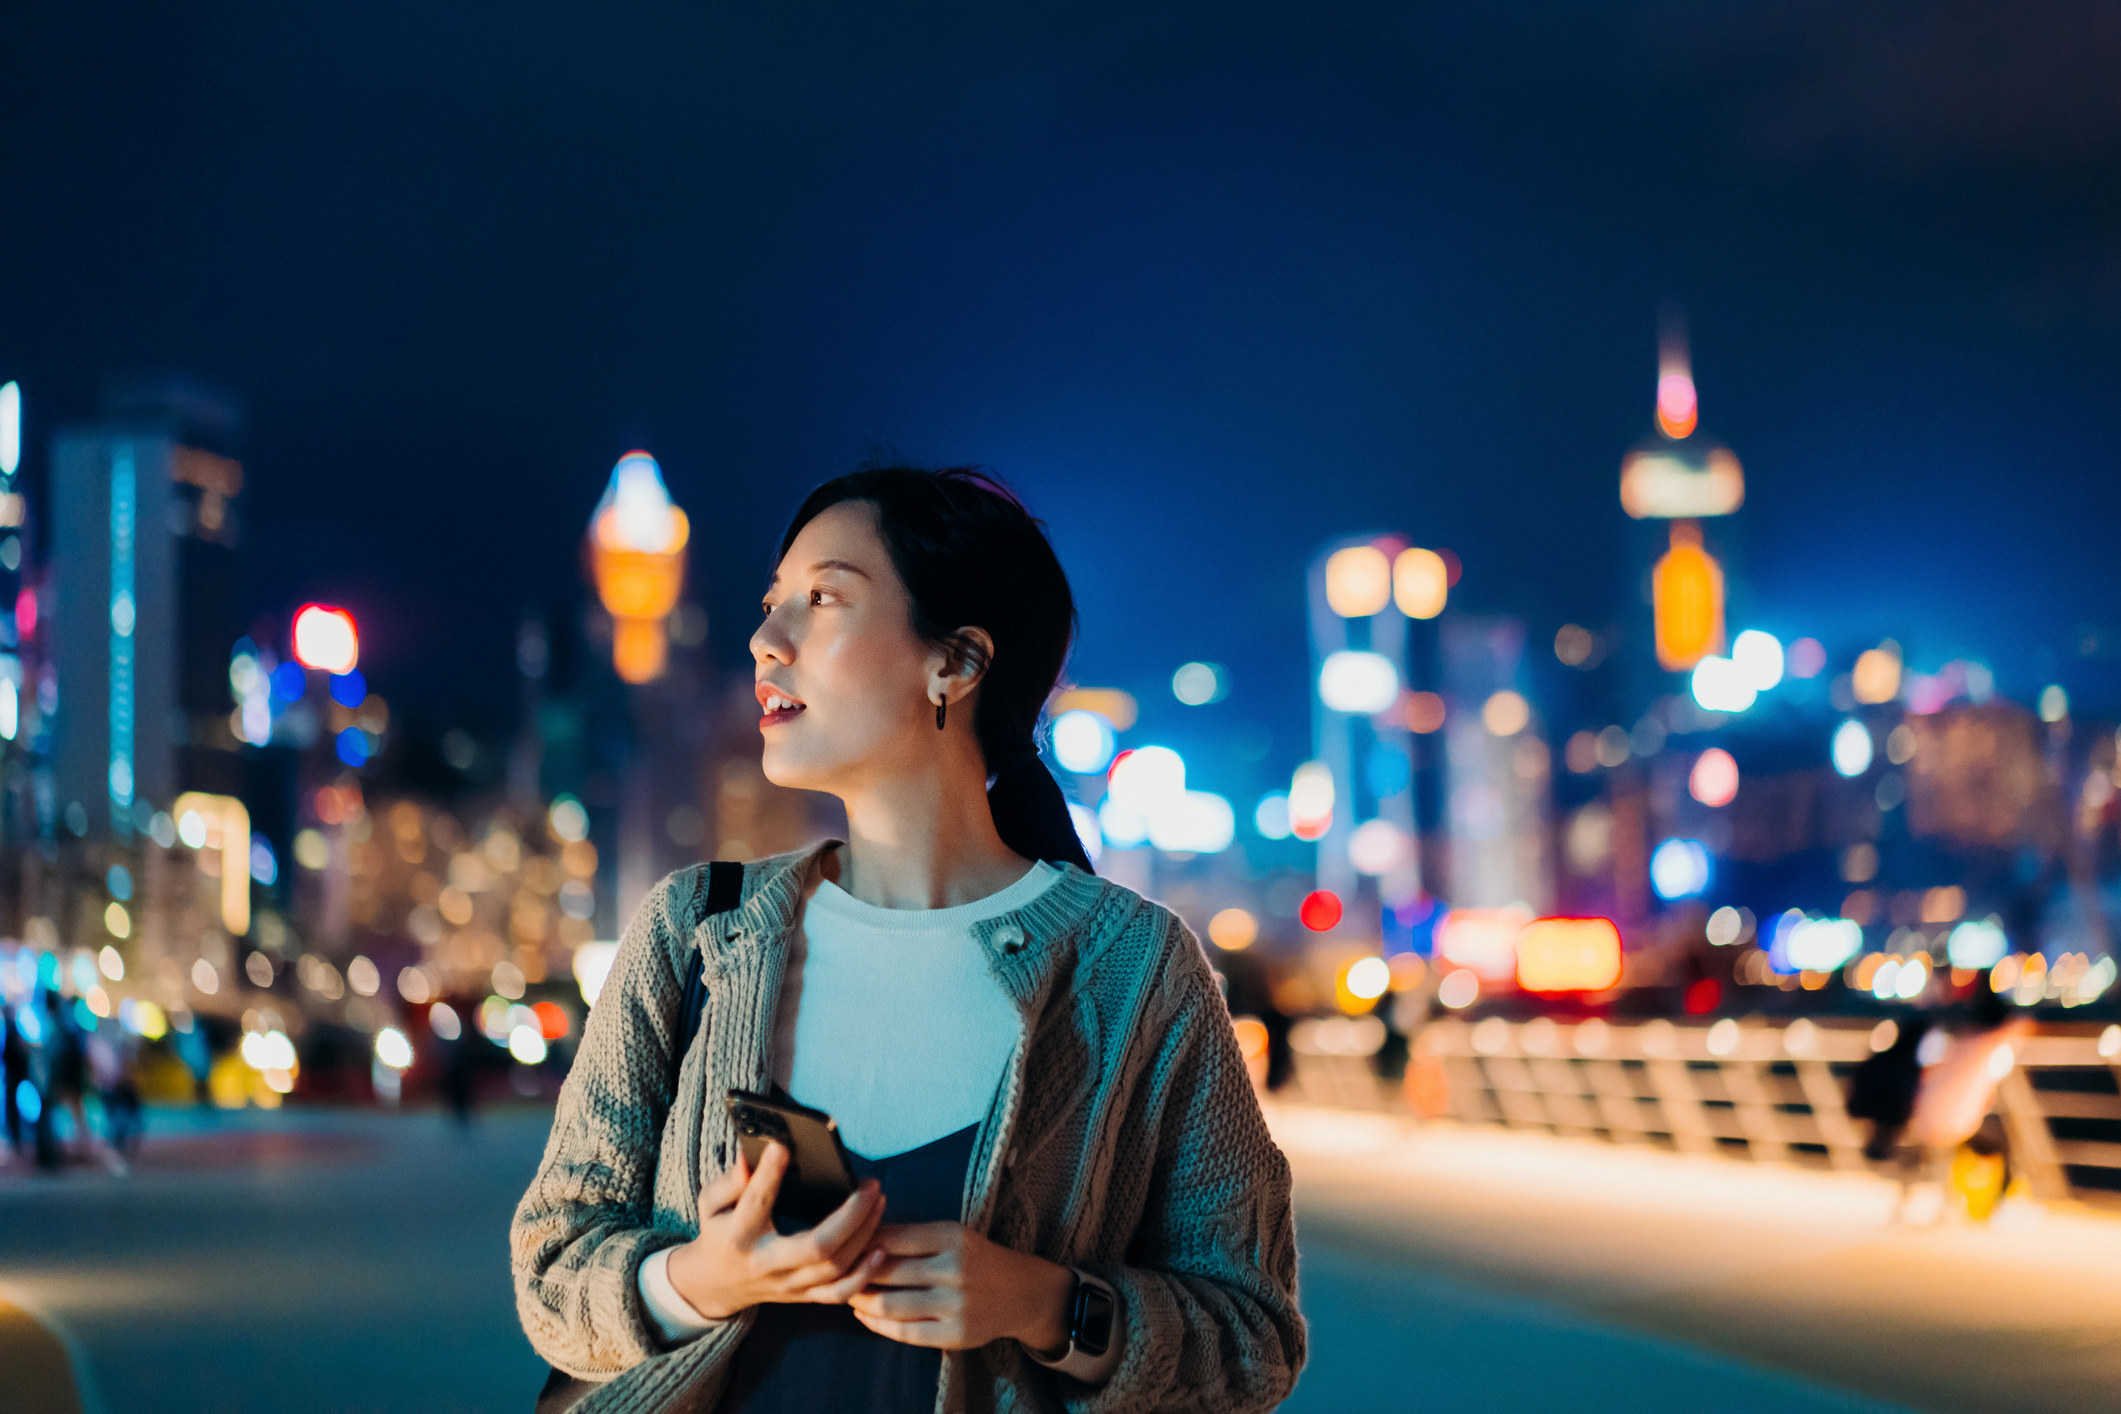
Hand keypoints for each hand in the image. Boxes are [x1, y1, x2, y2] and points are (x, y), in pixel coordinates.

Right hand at [665, 1142, 887, 1319]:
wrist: (716, 1285)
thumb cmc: (719, 1233)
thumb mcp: (710, 1205)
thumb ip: (728, 1183)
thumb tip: (750, 1160)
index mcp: (738, 1236)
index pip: (755, 1204)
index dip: (768, 1176)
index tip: (783, 1147)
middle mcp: (767, 1264)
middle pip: (817, 1246)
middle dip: (851, 1215)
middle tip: (870, 1184)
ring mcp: (789, 1284)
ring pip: (836, 1267)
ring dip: (865, 1234)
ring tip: (879, 1201)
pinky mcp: (803, 1296)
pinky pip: (840, 1293)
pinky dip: (864, 1274)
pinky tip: (881, 1248)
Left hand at [847, 1222, 1073, 1353]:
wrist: (1022, 1293)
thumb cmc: (978, 1259)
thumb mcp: (953, 1234)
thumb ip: (912, 1235)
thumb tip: (861, 1234)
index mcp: (952, 1236)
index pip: (892, 1237)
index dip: (862, 1241)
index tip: (845, 1244)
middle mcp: (955, 1269)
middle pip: (886, 1271)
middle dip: (856, 1273)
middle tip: (838, 1273)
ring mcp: (956, 1305)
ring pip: (889, 1305)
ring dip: (862, 1301)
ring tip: (850, 1295)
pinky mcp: (955, 1335)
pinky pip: (904, 1332)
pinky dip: (878, 1325)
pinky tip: (867, 1316)